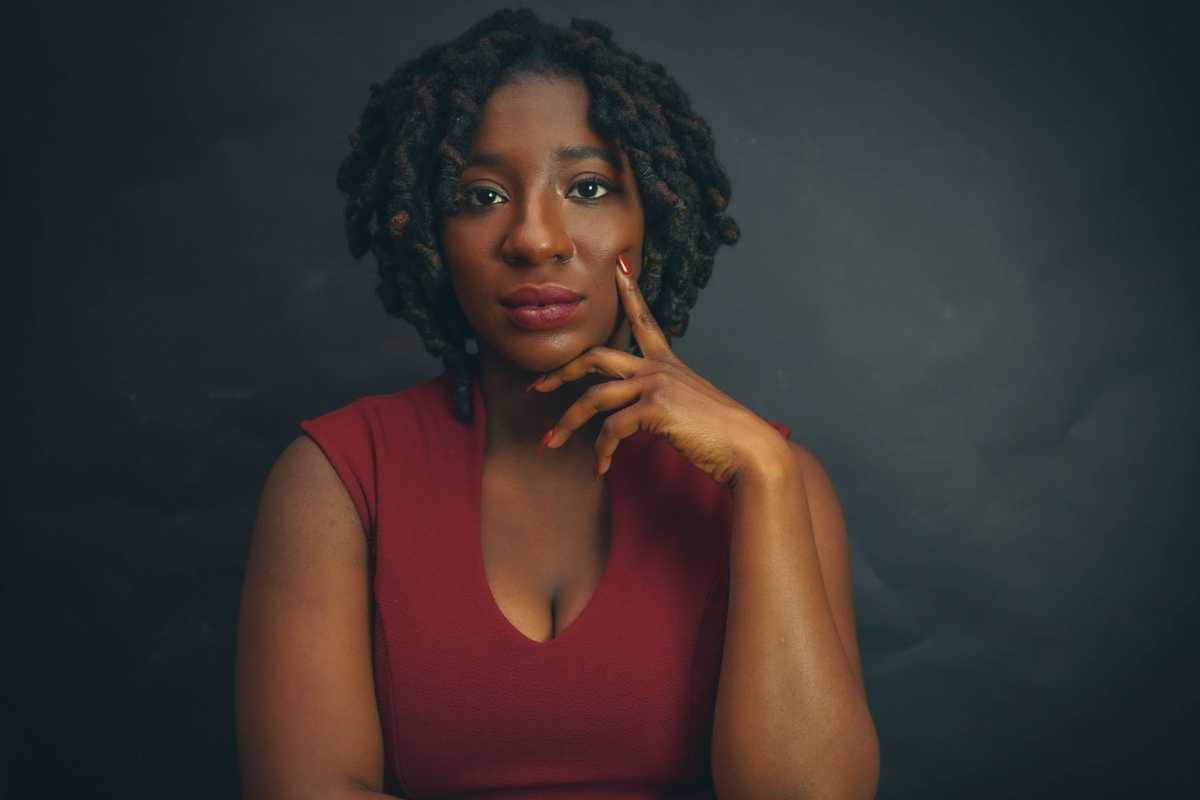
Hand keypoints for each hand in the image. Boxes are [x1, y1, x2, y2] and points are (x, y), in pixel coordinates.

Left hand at [532, 253, 791, 485]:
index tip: (618, 266)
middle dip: (560, 372)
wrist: (749, 450)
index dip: (629, 292)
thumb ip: (663, 400)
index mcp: (668, 363)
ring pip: (593, 398)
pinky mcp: (655, 409)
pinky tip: (600, 468)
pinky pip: (611, 430)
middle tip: (536, 388)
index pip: (643, 319)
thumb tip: (639, 413)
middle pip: (595, 357)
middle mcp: (659, 367)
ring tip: (549, 444)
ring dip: (566, 424)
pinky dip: (600, 451)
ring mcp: (656, 385)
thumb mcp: (691, 407)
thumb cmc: (722, 436)